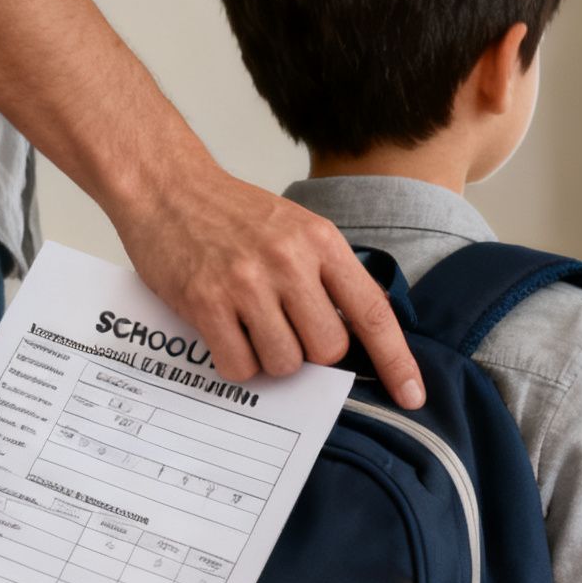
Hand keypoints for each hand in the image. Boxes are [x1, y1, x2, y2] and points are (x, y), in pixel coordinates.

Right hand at [110, 157, 424, 407]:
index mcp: (322, 242)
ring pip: (284, 363)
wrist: (167, 186)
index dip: (397, 360)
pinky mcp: (206, 302)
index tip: (414, 396)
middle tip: (286, 327)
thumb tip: (358, 337)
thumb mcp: (298, 230)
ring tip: (250, 325)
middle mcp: (289, 262)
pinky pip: (239, 365)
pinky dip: (236, 362)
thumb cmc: (233, 214)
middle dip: (312, 353)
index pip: (372, 312)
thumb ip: (329, 277)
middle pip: (328, 349)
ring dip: (271, 359)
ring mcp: (247, 283)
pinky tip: (225, 332)